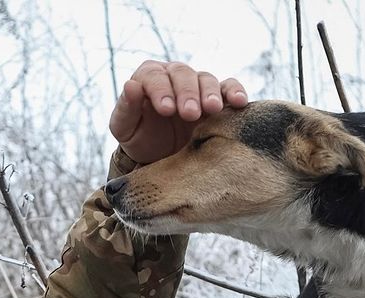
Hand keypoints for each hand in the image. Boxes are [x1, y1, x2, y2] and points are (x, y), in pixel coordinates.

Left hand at [110, 61, 247, 164]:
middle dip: (187, 93)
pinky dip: (235, 92)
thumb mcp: (124, 128)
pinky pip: (228, 87)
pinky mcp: (215, 98)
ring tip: (212, 109)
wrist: (157, 157)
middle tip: (189, 113)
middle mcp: (173, 76)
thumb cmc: (138, 138)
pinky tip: (239, 102)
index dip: (160, 89)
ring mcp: (196, 86)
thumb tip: (130, 85)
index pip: (154, 75)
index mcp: (148, 78)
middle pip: (182, 74)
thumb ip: (126, 108)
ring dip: (210, 93)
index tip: (166, 109)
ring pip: (206, 79)